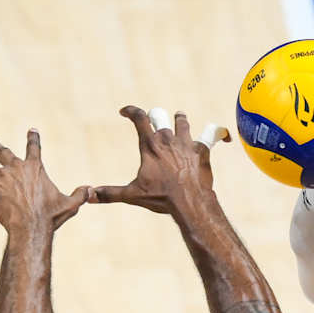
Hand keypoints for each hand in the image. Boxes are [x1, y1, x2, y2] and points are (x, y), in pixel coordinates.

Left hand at [0, 129, 86, 233]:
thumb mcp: (70, 205)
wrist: (31, 226)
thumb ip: (80, 195)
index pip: (34, 149)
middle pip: (1, 151)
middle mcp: (15, 167)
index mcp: (35, 169)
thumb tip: (91, 189)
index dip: (33, 139)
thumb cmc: (50, 217)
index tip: (32, 130)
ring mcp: (0, 176)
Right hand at [90, 107, 228, 212]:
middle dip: (155, 118)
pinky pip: (213, 133)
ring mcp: (186, 142)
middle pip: (159, 115)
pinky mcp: (203, 150)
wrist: (189, 202)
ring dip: (179, 121)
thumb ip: (110, 193)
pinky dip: (219, 133)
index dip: (131, 111)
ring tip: (179, 123)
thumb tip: (89, 196)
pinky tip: (224, 137)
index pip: (138, 117)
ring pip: (182, 120)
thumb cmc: (161, 198)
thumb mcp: (133, 195)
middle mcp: (167, 138)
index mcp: (149, 145)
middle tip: (154, 123)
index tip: (125, 111)